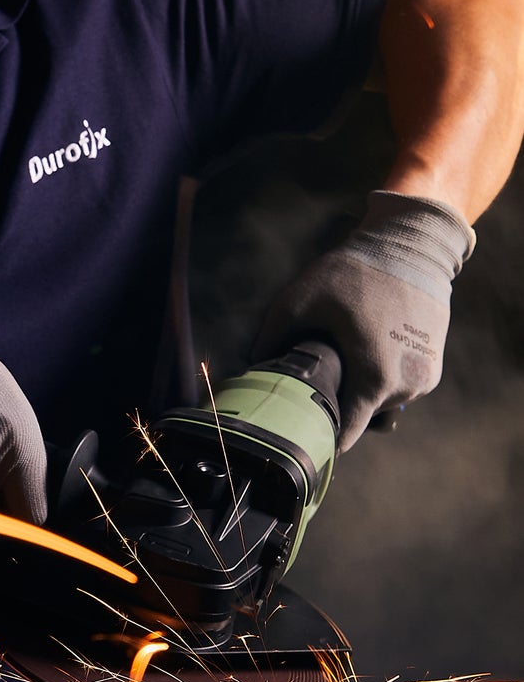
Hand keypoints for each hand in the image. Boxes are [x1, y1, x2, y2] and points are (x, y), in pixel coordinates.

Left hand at [254, 191, 474, 449]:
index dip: (319, 436)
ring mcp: (424, 379)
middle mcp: (405, 387)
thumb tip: (250, 369)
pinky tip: (365, 355)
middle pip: (359, 420)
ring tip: (344, 361)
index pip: (345, 435)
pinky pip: (398, 390)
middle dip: (337, 406)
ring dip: (360, 393)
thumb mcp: (297, 301)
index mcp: (374, 379)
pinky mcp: (432, 368)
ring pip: (379, 407)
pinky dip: (381, 381)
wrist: (413, 244)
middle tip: (317, 380)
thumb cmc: (354, 272)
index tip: (300, 432)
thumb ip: (269, 339)